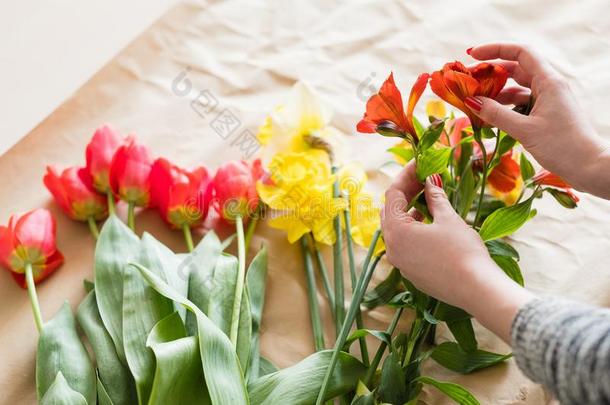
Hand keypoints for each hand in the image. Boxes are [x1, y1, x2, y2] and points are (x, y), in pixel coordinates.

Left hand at [381, 162, 534, 341]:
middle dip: (405, 192)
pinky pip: (405, 245)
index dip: (406, 176)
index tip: (419, 163)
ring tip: (427, 198)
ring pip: (396, 230)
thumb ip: (435, 197)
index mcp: (396, 231)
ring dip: (409, 211)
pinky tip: (429, 223)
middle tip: (423, 178)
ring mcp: (400, 263)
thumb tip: (430, 182)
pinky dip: (413, 230)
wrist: (477, 290)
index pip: (393, 195)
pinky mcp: (412, 273)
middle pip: (390, 212)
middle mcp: (392, 248)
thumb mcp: (448, 219)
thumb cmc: (463, 251)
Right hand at [467, 43, 609, 198]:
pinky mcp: (546, 113)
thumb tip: (471, 101)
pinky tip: (488, 118)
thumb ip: (496, 114)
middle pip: (516, 69)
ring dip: (495, 93)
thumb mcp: (525, 130)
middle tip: (467, 81)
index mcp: (548, 81)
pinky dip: (504, 108)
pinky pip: (521, 104)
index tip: (472, 55)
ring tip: (473, 103)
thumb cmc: (562, 146)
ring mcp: (548, 99)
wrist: (588, 167)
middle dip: (490, 73)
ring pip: (516, 88)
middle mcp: (549, 86)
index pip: (520, 53)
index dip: (495, 50)